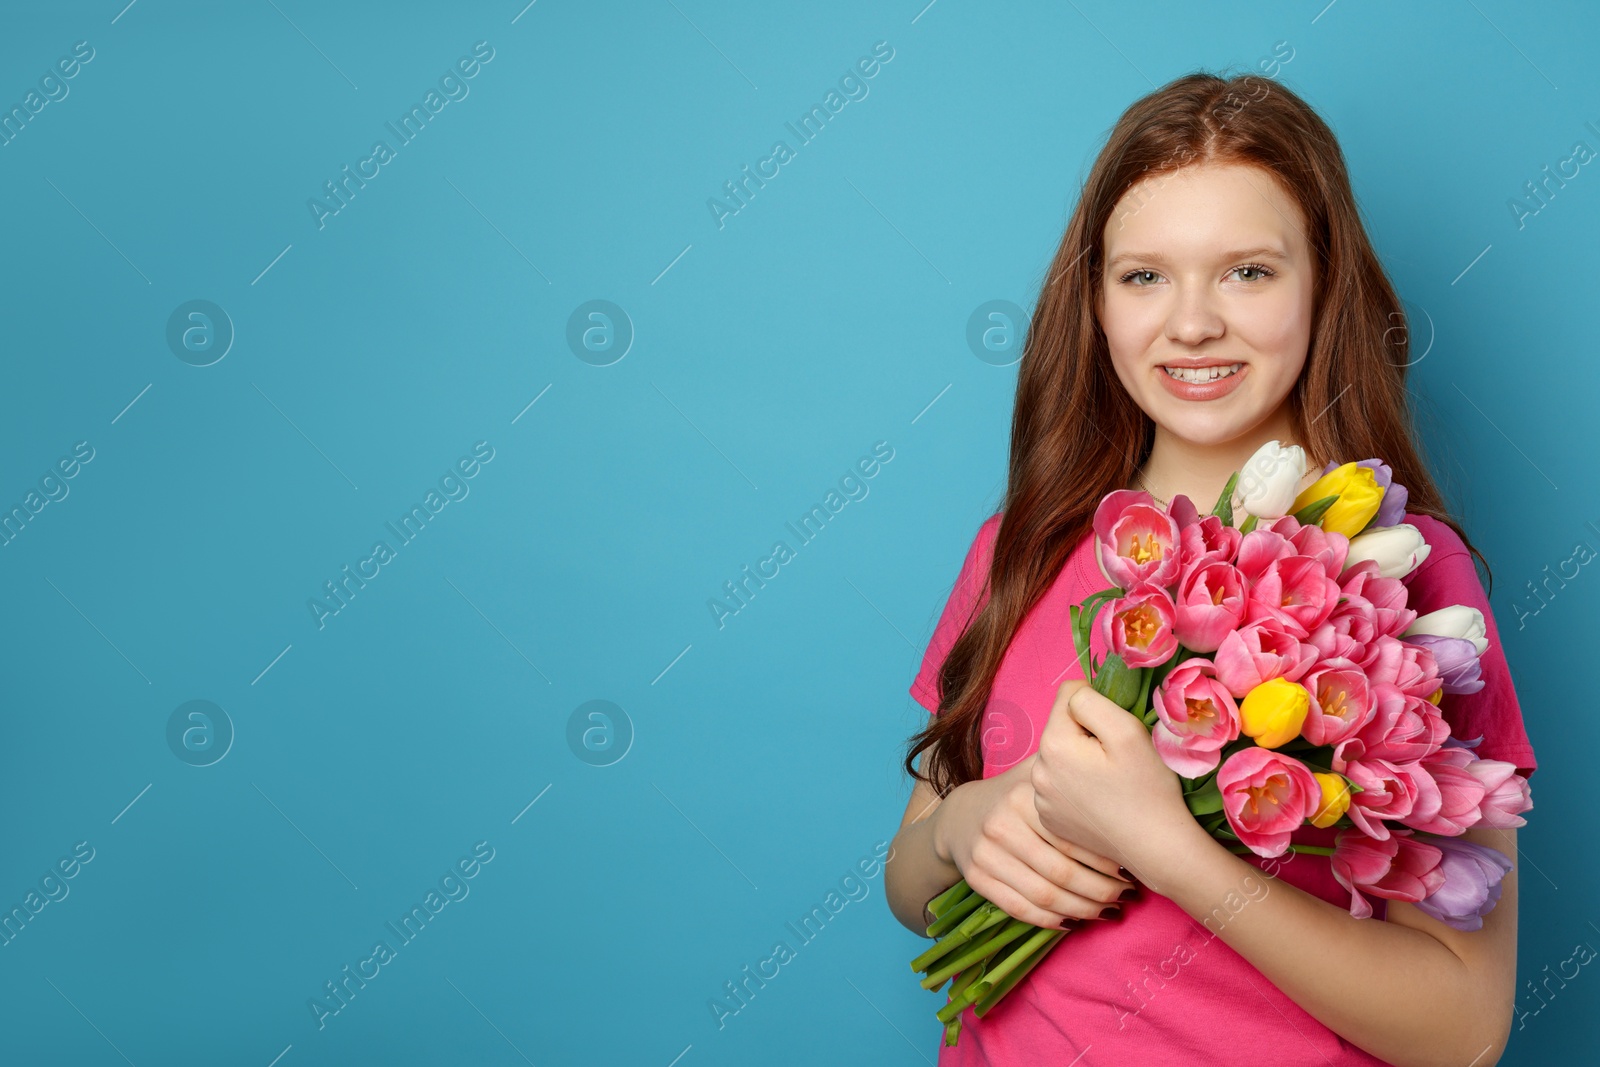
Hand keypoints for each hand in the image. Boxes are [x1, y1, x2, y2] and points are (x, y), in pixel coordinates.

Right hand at [932, 751, 1138, 928]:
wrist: (961, 816)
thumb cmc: (1014, 795)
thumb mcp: (1036, 774)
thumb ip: (1069, 771)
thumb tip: (1120, 766)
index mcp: (1023, 796)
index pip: (1073, 837)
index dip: (1106, 859)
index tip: (1132, 869)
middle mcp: (1002, 824)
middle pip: (1062, 871)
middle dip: (1102, 890)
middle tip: (1128, 895)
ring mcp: (986, 853)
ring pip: (1045, 895)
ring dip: (1083, 909)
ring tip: (1109, 910)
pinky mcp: (976, 878)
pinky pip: (1020, 908)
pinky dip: (1051, 920)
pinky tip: (1075, 920)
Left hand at [1031, 678, 1198, 888]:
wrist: (1155, 847)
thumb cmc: (1147, 787)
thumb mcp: (1126, 730)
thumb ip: (1091, 700)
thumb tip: (1075, 694)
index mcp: (1053, 743)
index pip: (1069, 695)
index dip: (1097, 706)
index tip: (1116, 733)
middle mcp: (1037, 770)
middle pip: (1062, 728)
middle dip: (1086, 734)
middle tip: (1116, 761)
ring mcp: (1040, 799)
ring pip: (1060, 756)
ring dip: (1080, 760)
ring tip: (1110, 783)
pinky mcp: (1050, 818)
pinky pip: (1060, 785)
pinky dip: (1076, 787)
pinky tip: (1101, 802)